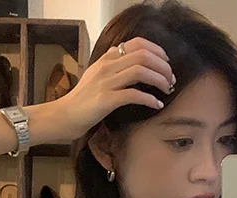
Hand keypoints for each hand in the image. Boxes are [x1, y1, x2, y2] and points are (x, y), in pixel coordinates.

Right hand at [52, 37, 174, 139]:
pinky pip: (133, 95)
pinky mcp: (106, 100)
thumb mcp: (95, 75)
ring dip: (159, 80)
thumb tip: (126, 58)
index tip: (166, 63)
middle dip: (163, 67)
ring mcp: (106, 82)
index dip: (157, 51)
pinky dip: (149, 99)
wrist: (64, 115)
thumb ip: (111, 65)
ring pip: (140, 72)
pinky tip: (156, 105)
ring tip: (167, 90)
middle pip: (143, 56)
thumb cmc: (82, 99)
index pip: (137, 44)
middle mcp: (107, 66)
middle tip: (171, 79)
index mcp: (107, 58)